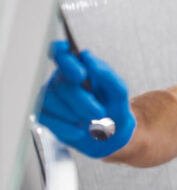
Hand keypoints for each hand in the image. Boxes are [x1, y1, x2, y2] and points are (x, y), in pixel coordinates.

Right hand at [37, 41, 135, 157]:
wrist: (111, 137)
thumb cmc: (114, 109)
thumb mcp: (118, 93)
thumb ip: (106, 74)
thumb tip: (88, 57)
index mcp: (79, 68)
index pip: (61, 53)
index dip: (60, 53)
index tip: (76, 66)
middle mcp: (61, 79)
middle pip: (62, 84)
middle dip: (83, 101)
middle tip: (99, 112)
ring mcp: (50, 96)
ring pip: (51, 101)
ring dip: (76, 115)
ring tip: (91, 122)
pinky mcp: (43, 114)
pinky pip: (46, 118)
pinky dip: (67, 128)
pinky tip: (79, 131)